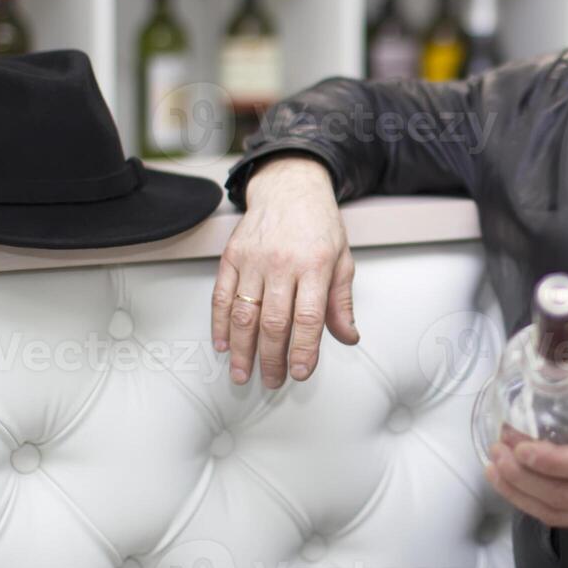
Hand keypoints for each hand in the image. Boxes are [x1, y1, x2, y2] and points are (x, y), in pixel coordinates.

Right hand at [211, 156, 359, 388]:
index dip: (303, 350)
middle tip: (272, 381)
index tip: (300, 372)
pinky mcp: (231, 256)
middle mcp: (282, 263)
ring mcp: (253, 259)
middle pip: (273, 322)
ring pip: (243, 314)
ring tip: (243, 373)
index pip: (308, 318)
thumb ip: (341, 302)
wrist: (290, 186)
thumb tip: (348, 336)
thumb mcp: (342, 259)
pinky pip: (221, 296)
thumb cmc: (318, 224)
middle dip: (271, 359)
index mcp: (314, 265)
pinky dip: (219, 324)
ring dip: (241, 349)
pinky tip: (222, 344)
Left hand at [484, 327, 567, 539]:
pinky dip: (528, 502)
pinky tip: (508, 482)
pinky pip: (558, 518)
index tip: (521, 446)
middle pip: (563, 494)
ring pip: (555, 511)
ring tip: (493, 462)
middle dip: (523, 473)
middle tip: (499, 445)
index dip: (552, 460)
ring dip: (518, 490)